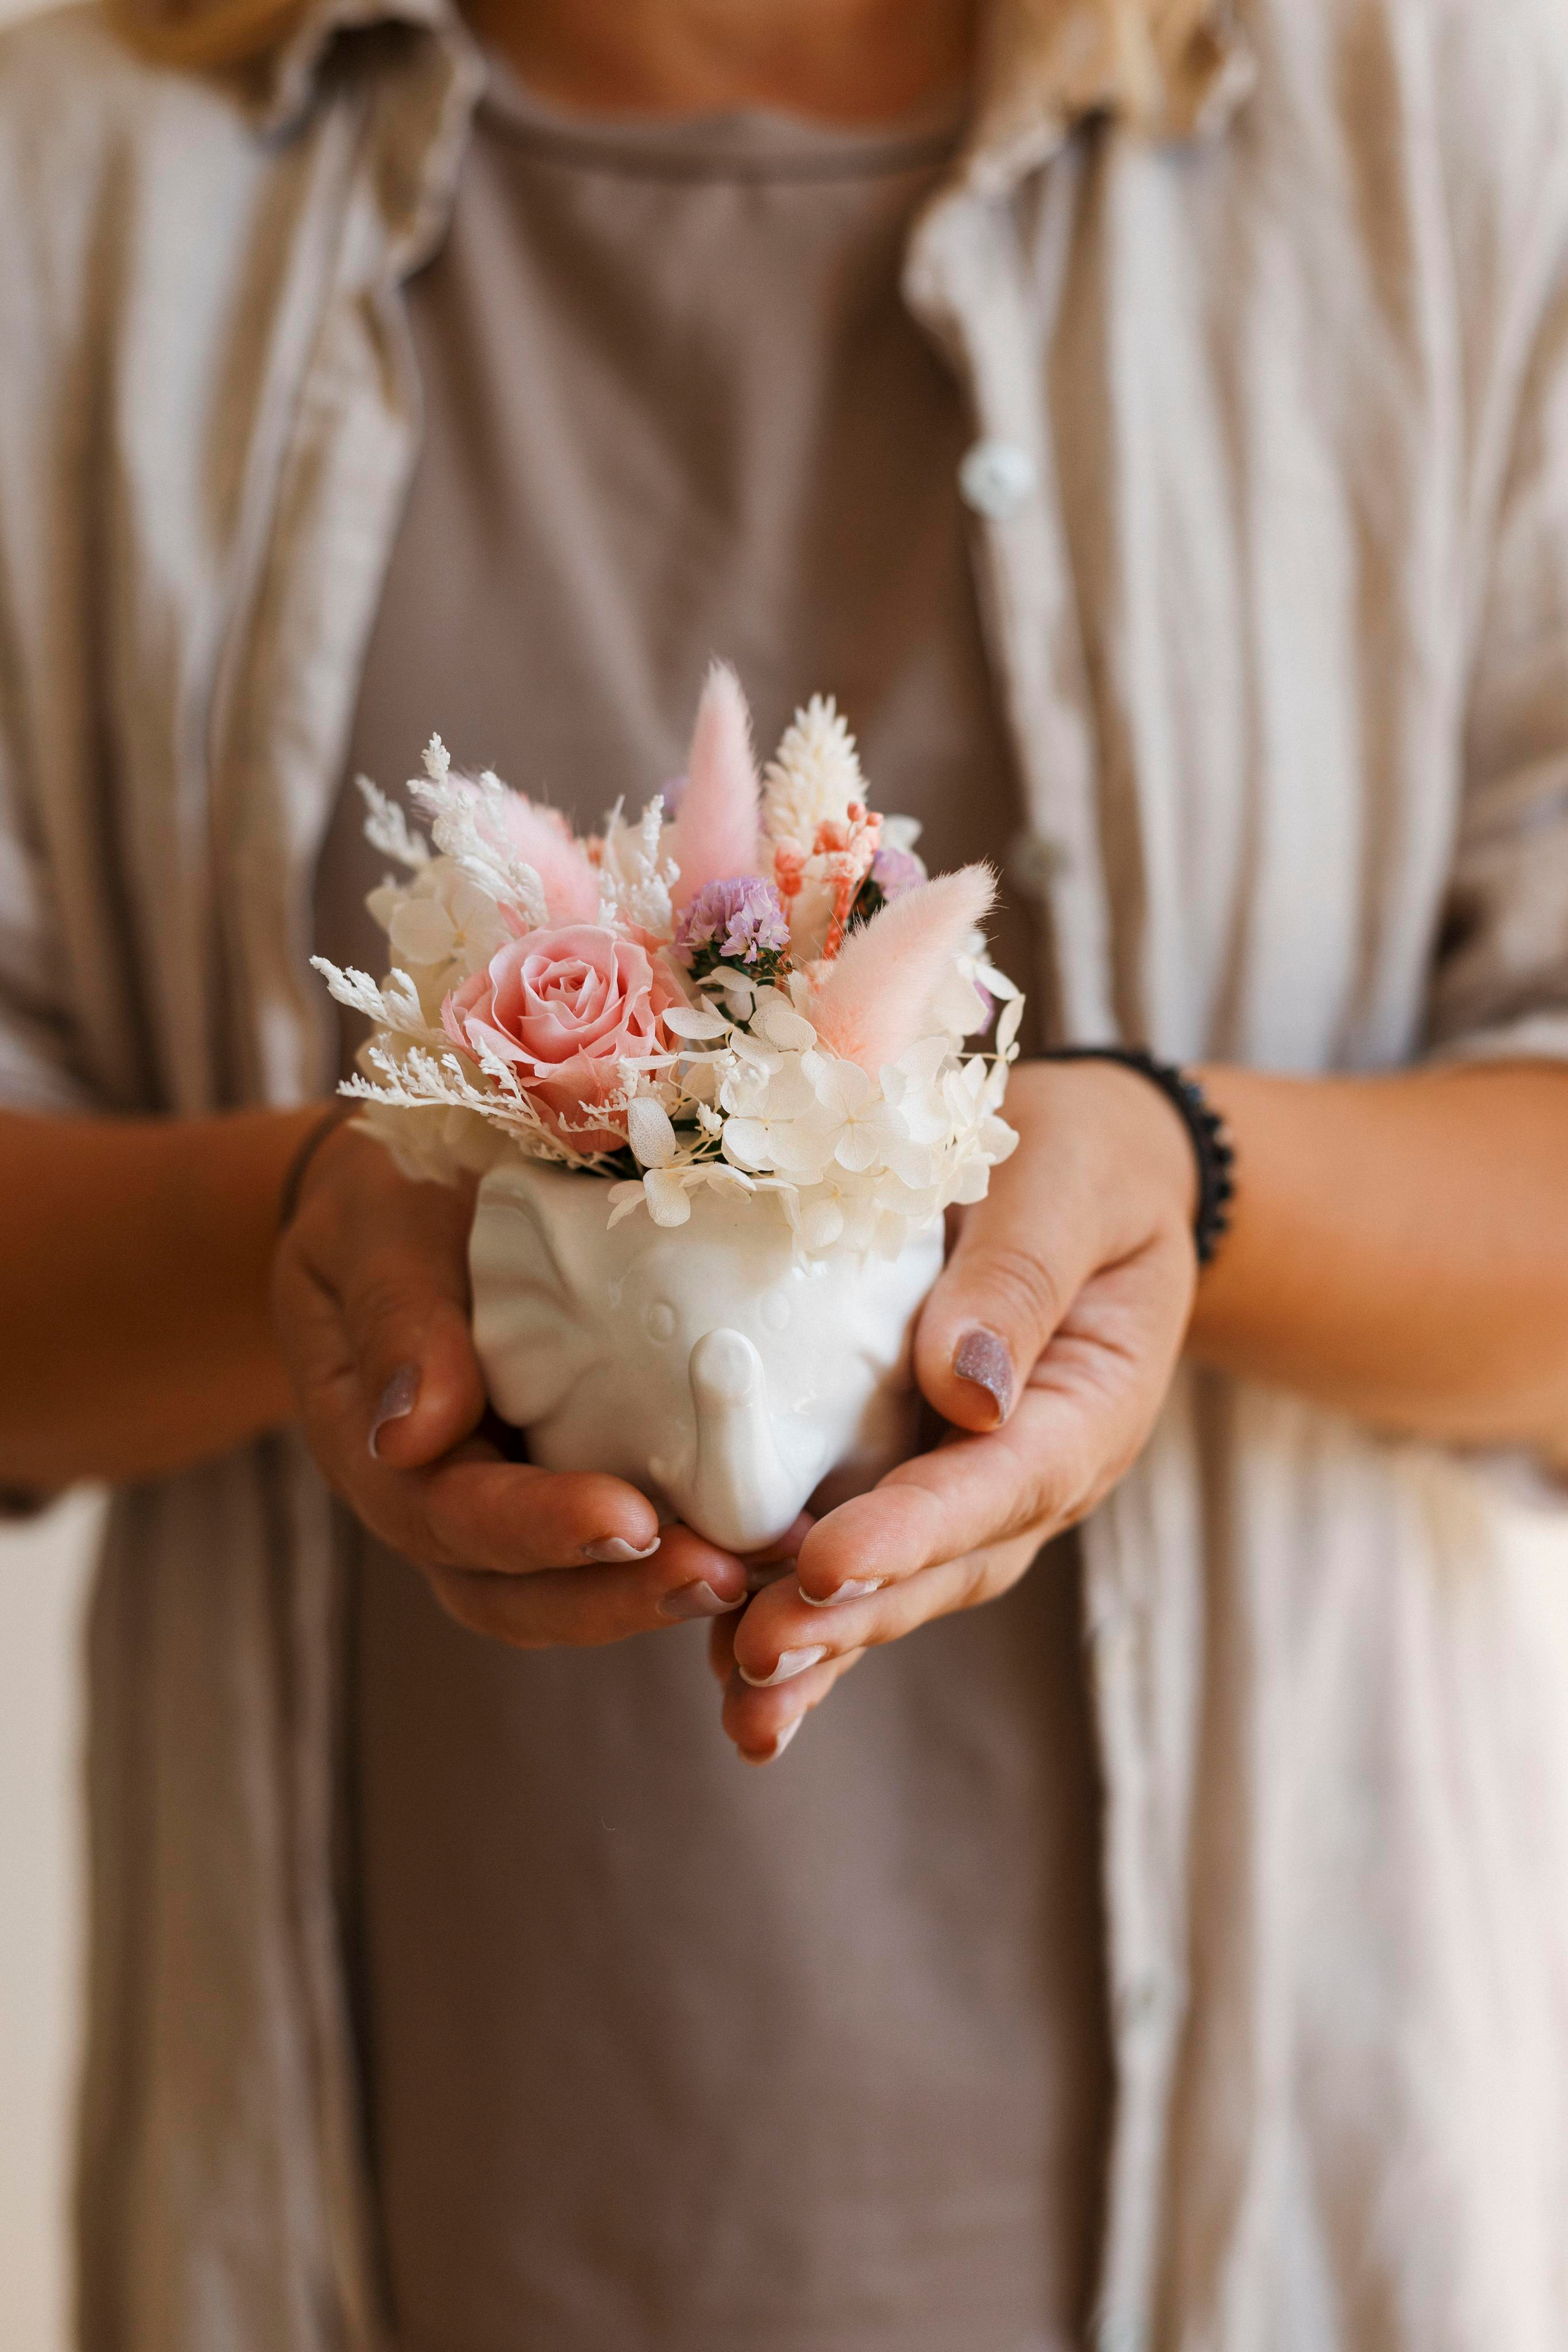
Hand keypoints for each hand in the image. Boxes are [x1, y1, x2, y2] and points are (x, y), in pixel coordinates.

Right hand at [272, 1120, 751, 1641]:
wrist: (397, 1202)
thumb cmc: (380, 1203)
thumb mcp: (371, 1232)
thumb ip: (393, 1320)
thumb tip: (412, 1436)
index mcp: (378, 1452)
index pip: (446, 1518)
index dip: (534, 1531)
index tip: (627, 1520)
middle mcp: (439, 1503)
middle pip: (513, 1595)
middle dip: (614, 1597)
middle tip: (718, 1576)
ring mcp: (506, 1503)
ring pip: (569, 1592)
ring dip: (659, 1593)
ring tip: (759, 1573)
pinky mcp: (570, 1478)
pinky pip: (621, 1544)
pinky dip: (688, 1551)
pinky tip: (769, 1538)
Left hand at [712, 1060, 1199, 1761]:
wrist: (1090, 1170)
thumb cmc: (1087, 1163)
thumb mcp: (1074, 1187)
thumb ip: (1025, 1278)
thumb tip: (966, 1387)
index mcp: (1085, 1407)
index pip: (998, 1482)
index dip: (912, 1531)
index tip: (826, 1566)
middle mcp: (1030, 1471)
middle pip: (944, 1565)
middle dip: (849, 1618)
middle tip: (752, 1656)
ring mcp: (970, 1489)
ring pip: (898, 1587)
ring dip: (821, 1649)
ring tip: (739, 1704)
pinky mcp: (911, 1480)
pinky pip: (859, 1561)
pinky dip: (803, 1620)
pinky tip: (733, 1675)